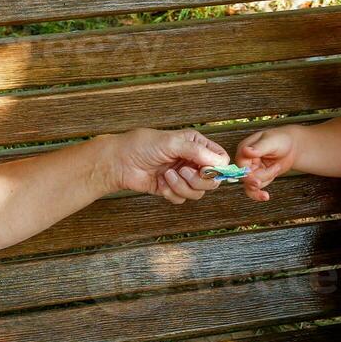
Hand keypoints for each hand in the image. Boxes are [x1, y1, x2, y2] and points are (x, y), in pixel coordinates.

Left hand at [104, 127, 228, 204]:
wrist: (120, 162)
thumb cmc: (142, 146)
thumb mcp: (172, 142)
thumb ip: (196, 152)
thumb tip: (219, 162)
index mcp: (196, 145)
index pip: (220, 159)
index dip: (216, 168)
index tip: (204, 169)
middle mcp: (192, 161)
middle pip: (212, 180)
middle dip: (197, 180)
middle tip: (183, 172)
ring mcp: (182, 176)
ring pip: (197, 192)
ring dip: (181, 186)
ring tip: (166, 175)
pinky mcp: (172, 189)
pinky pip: (182, 199)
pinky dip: (171, 193)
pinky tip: (160, 182)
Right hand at [234, 127, 298, 201]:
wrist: (292, 147)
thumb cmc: (281, 139)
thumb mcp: (271, 141)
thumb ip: (259, 147)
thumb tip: (246, 151)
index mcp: (244, 148)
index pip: (240, 164)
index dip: (248, 172)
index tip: (257, 176)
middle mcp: (245, 160)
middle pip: (246, 176)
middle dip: (261, 176)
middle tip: (274, 170)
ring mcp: (251, 170)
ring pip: (250, 184)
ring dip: (267, 178)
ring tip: (277, 167)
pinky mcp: (258, 177)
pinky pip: (254, 190)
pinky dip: (259, 194)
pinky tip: (265, 196)